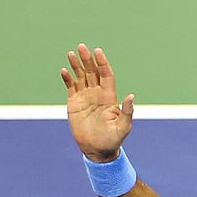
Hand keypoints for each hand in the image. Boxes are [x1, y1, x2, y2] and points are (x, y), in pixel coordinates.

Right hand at [61, 43, 134, 161]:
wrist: (97, 150)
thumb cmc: (113, 139)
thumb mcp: (123, 126)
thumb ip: (127, 111)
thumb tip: (131, 96)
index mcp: (109, 96)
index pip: (106, 75)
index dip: (102, 63)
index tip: (98, 51)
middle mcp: (97, 94)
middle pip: (92, 72)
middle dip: (87, 59)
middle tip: (82, 46)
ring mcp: (85, 97)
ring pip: (81, 77)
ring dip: (76, 65)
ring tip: (71, 53)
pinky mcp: (74, 103)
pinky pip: (71, 87)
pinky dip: (67, 79)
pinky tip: (64, 70)